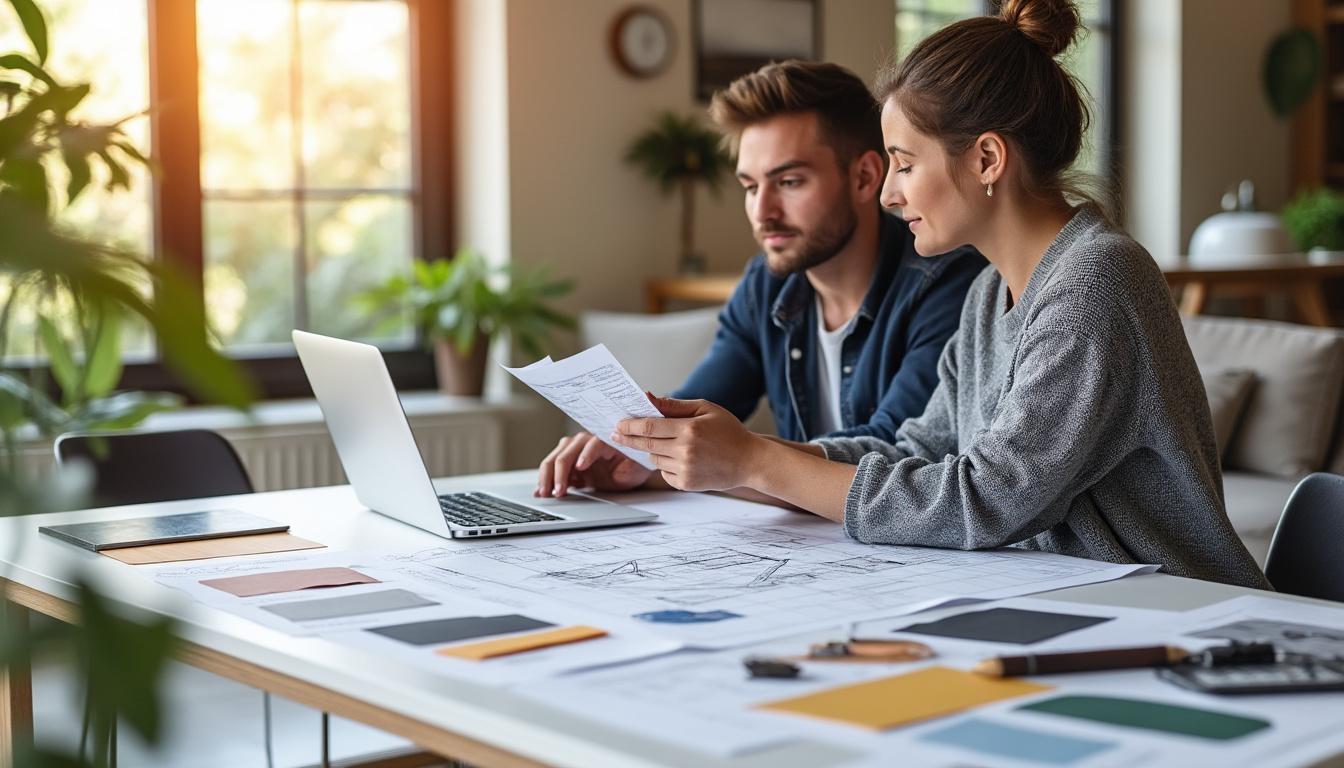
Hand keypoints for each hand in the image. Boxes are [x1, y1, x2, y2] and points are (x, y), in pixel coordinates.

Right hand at [536, 431, 652, 496]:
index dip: (586, 455)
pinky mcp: (568, 463)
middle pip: (568, 451)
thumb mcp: (636, 468)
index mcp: (605, 440)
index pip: (593, 444)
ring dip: (548, 476)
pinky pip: (552, 469)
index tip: (581, 468)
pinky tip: (540, 492)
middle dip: (560, 471)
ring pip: (555, 458)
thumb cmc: (634, 466)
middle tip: (558, 491)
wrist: (628, 470)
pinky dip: (546, 480)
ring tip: (545, 493)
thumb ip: (629, 467)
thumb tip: (623, 466)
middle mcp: (586, 441)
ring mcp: (574, 451)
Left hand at [613, 395, 763, 491]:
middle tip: (615, 434)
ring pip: (654, 460)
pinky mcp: (686, 484)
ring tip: (663, 444)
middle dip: (627, 439)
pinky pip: (664, 473)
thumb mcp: (705, 409)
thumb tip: (649, 398)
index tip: (618, 424)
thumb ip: (675, 405)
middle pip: (646, 445)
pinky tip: (679, 458)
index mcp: (689, 429)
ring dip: (651, 451)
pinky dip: (665, 465)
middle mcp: (685, 451)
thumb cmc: (729, 431)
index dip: (630, 425)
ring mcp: (685, 470)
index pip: (649, 427)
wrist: (750, 461)